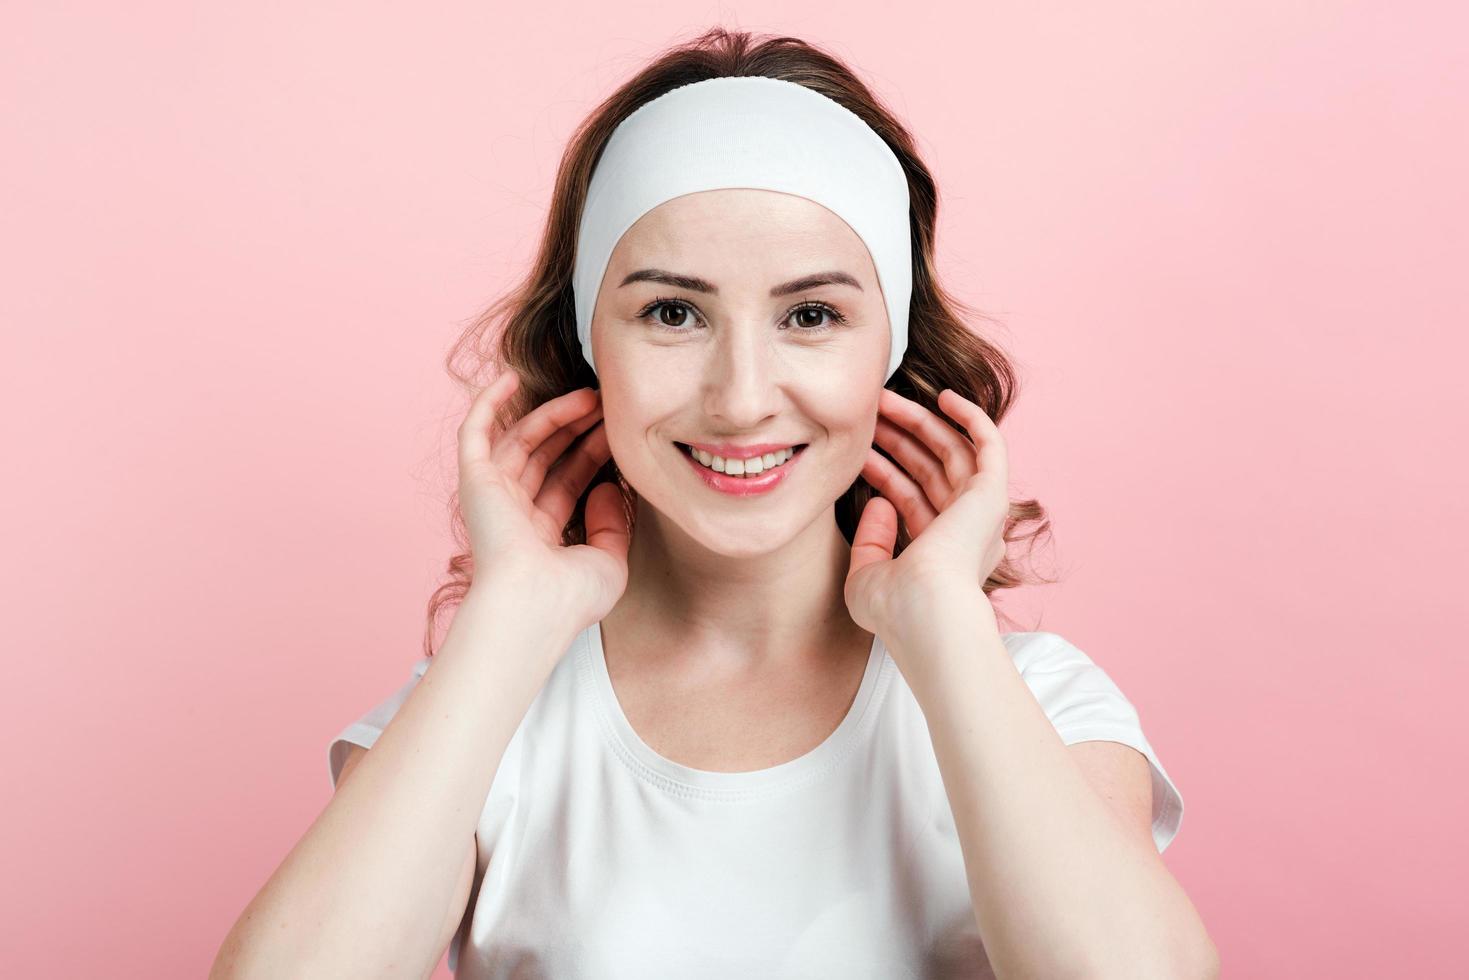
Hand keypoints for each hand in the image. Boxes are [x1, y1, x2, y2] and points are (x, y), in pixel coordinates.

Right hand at [457, 370, 630, 628]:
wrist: (535, 606)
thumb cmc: (571, 598)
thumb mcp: (609, 561)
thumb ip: (612, 523)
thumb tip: (609, 485)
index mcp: (540, 537)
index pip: (568, 481)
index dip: (593, 453)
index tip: (620, 430)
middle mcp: (513, 514)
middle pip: (547, 456)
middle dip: (578, 428)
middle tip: (608, 404)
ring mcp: (492, 497)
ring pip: (521, 440)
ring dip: (553, 414)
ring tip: (589, 394)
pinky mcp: (474, 481)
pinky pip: (475, 433)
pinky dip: (488, 404)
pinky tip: (511, 377)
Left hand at [843, 388, 1009, 634]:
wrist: (926, 611)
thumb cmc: (895, 608)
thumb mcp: (867, 576)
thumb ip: (871, 541)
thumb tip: (879, 501)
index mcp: (940, 552)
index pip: (911, 497)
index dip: (883, 470)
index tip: (855, 449)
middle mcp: (966, 530)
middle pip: (930, 469)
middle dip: (898, 438)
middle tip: (868, 412)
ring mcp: (981, 512)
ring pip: (953, 452)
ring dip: (920, 422)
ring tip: (884, 398)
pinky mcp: (993, 494)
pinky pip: (989, 445)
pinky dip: (972, 419)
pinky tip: (947, 397)